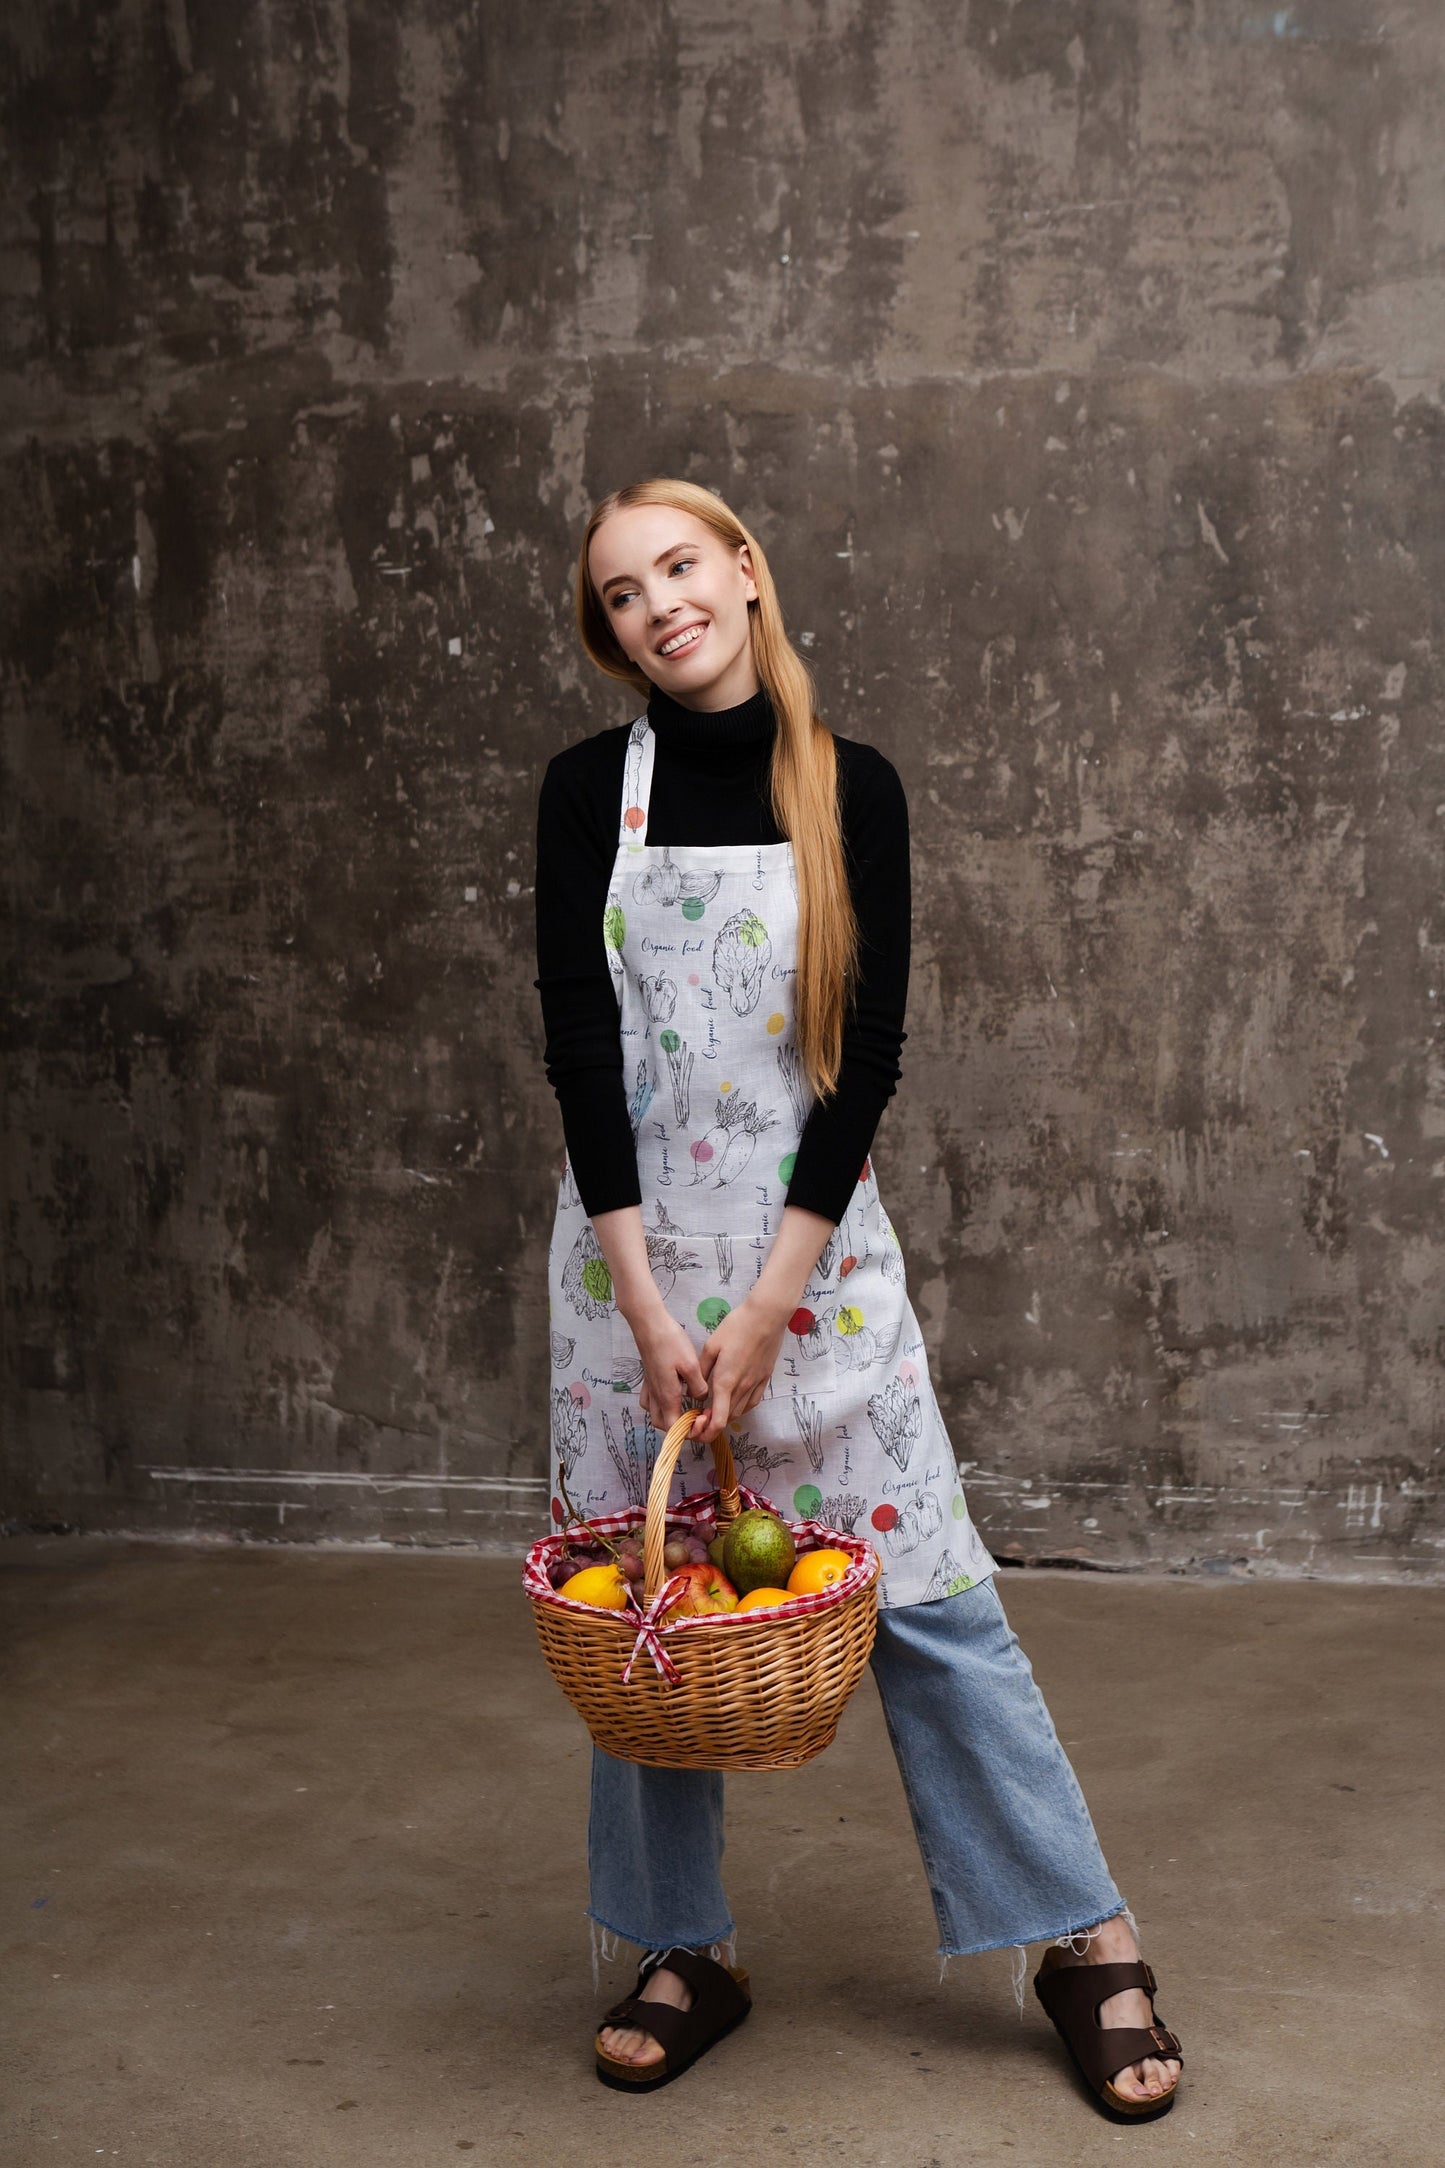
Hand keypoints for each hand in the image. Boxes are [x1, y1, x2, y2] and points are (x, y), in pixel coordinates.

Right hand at [631, 1306, 708, 1431]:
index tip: (702, 1420)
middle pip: (664, 1425)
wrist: (649, 1324)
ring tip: (685, 1409)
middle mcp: (656, 1396)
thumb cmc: (670, 1342)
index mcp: (667, 1396)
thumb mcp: (691, 1365)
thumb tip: (701, 1398)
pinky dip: (658, 1406)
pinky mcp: (647, 1379)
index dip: (689, 1431)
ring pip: (655, 1415)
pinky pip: (649, 1402)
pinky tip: (668, 1397)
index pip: (674, 1429)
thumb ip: (698, 1387)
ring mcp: (649, 1388)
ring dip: (669, 1418)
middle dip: (680, 1428)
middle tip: (696, 1416)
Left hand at [691, 1295, 787, 1445]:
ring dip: (726, 1414)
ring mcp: (756, 1384)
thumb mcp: (711, 1346)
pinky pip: (752, 1402)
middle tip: (701, 1414)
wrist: (766, 1317)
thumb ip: (702, 1370)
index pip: (718, 1420)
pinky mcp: (765, 1379)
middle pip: (727, 1419)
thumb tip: (697, 1388)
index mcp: (725, 1381)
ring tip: (716, 1406)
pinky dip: (741, 1407)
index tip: (697, 1427)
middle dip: (713, 1423)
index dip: (707, 1431)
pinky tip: (735, 1399)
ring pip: (740, 1412)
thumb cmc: (737, 1327)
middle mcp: (742, 1387)